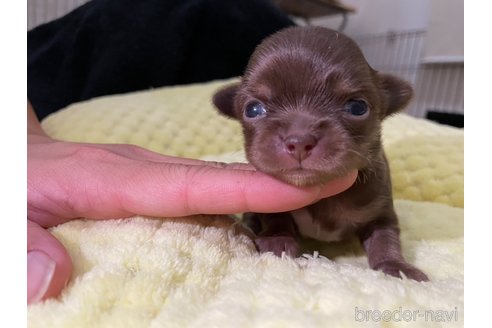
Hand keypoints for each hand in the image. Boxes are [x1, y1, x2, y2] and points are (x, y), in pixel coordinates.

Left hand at [27, 103, 356, 303]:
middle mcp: (149, 175)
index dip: (256, 188)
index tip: (309, 185)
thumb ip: (26, 248)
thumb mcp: (10, 219)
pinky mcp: (154, 189)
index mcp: (120, 180)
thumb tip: (55, 282)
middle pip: (226, 181)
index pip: (201, 184)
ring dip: (264, 197)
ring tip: (311, 207)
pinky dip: (235, 209)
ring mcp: (155, 180)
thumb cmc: (19, 184)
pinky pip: (204, 199)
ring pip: (220, 188)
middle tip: (335, 186)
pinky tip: (253, 229)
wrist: (19, 159)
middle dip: (281, 184)